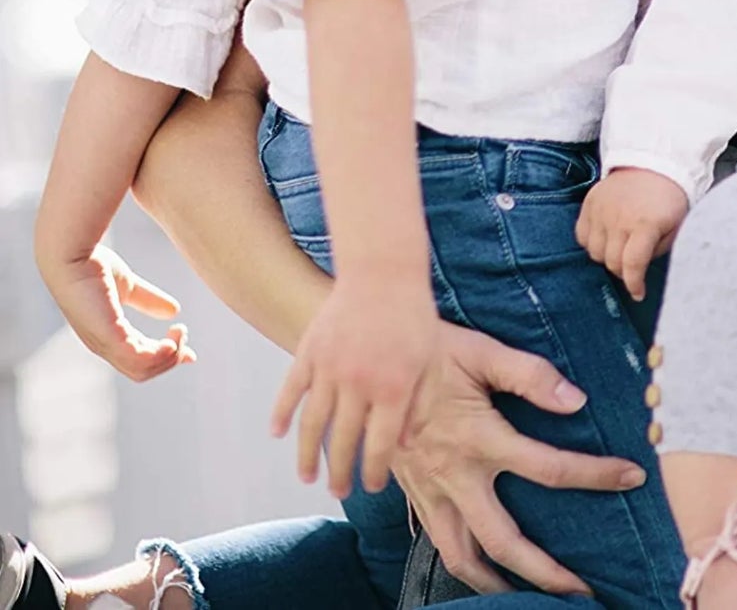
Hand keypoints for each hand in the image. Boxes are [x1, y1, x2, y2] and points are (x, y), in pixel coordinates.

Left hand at [41, 244, 195, 381]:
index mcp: (109, 338)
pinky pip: (139, 360)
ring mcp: (105, 344)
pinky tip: (172, 338)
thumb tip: (175, 311)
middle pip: (144, 372)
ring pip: (144, 370)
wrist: (72, 255)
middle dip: (171, 358)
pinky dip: (160, 355)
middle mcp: (105, 346)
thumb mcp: (129, 287)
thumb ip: (149, 300)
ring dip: (169, 356)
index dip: (166, 358)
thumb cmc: (93, 266)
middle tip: (183, 331)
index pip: (139, 361)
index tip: (190, 352)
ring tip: (179, 331)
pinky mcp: (109, 337)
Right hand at [271, 267, 438, 496]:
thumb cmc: (414, 316)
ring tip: (308, 477)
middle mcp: (359, 384)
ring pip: (311, 425)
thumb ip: (421, 405)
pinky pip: (289, 392)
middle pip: (343, 443)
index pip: (381, 446)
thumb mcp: (431, 361)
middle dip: (340, 474)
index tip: (372, 486)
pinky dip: (280, 415)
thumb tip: (405, 446)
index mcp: (394, 388)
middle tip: (338, 493)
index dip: (375, 471)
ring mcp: (329, 368)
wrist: (384, 271)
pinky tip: (278, 435)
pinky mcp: (309, 352)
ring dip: (307, 456)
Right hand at [391, 321, 647, 595]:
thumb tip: (576, 401)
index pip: (549, 468)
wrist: (364, 360)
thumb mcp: (481, 350)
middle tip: (582, 589)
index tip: (631, 476)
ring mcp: (430, 489)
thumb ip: (530, 375)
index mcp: (479, 438)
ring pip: (462, 557)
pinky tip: (481, 565)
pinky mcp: (413, 491)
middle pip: (505, 542)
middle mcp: (454, 474)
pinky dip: (462, 563)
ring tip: (529, 598)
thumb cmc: (428, 348)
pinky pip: (438, 542)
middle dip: (546, 572)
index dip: (595, 475)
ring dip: (496, 585)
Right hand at [576, 168, 688, 301]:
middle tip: (633, 266)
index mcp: (645, 224)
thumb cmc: (670, 199)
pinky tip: (607, 236)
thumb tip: (639, 271)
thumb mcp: (676, 227)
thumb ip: (657, 251)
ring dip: (607, 256)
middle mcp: (619, 217)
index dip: (634, 285)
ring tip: (621, 247)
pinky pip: (582, 235)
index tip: (638, 293)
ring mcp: (602, 209)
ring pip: (595, 252)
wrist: (655, 162)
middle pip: (612, 262)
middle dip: (624, 270)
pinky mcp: (590, 202)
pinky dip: (593, 242)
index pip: (632, 265)